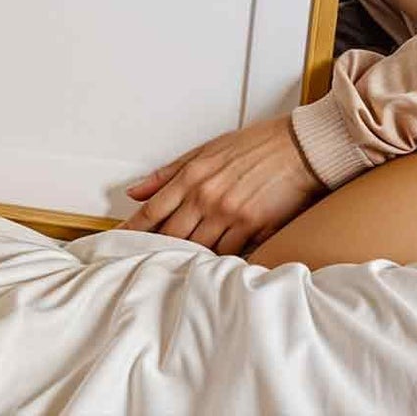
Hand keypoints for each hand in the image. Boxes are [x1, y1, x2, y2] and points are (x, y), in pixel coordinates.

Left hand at [118, 113, 325, 256]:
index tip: (117, 243)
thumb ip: (168, 174)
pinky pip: (227, 253)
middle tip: (144, 262)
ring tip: (175, 269)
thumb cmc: (255, 147)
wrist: (299, 148)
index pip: (152, 210)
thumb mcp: (207, 150)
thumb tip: (135, 191)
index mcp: (192, 175)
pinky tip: (210, 266)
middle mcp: (206, 195)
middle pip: (170, 235)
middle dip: (156, 250)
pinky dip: (217, 260)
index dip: (132, 231)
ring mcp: (229, 213)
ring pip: (197, 248)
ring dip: (186, 258)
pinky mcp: (252, 227)